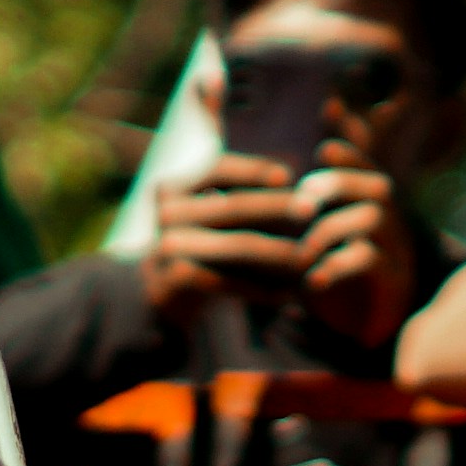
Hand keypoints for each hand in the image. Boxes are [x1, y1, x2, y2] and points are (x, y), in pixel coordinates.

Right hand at [138, 153, 321, 320]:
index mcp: (173, 188)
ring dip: (280, 252)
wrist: (152, 296)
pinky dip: (264, 289)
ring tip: (310, 256)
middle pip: (234, 206)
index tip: (289, 173)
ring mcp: (170, 246)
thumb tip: (289, 172)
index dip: (255, 170)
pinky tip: (290, 295)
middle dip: (277, 206)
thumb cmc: (192, 247)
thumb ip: (233, 194)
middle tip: (312, 208)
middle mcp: (168, 213)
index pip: (219, 170)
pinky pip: (233, 282)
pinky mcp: (179, 278)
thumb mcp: (201, 212)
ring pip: (239, 246)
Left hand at [286, 165, 419, 348]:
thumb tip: (292, 163)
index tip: (323, 147)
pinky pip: (367, 259)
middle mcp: (396, 228)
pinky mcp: (393, 287)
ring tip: (301, 253)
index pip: (371, 170)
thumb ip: (312, 206)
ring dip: (326, 230)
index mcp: (379, 214)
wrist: (369, 344)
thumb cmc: (341, 288)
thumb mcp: (323, 244)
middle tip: (302, 200)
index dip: (352, 154)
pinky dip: (333, 264)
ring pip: (371, 218)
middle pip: (377, 187)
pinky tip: (311, 280)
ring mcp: (399, 256)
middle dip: (336, 184)